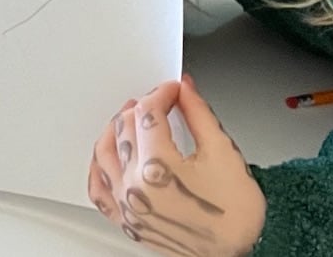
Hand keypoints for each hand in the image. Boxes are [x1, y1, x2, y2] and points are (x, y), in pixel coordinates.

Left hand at [89, 77, 264, 256]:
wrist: (235, 256)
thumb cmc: (235, 216)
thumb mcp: (224, 153)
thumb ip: (200, 115)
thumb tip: (185, 91)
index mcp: (159, 168)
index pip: (148, 112)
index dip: (162, 93)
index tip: (173, 91)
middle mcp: (136, 188)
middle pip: (124, 128)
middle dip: (142, 107)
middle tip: (160, 102)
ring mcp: (128, 206)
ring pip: (104, 152)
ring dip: (116, 129)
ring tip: (131, 119)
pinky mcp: (127, 222)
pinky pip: (97, 190)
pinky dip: (98, 167)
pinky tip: (106, 157)